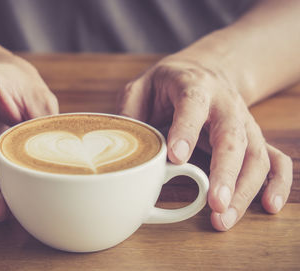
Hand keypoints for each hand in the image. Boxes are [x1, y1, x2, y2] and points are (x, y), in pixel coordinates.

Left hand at [117, 55, 291, 230]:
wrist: (205, 72)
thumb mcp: (142, 87)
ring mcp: (243, 122)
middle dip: (225, 172)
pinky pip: (275, 159)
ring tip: (224, 218)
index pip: (193, 105)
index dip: (186, 130)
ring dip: (244, 188)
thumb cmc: (169, 84)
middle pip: (232, 137)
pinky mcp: (253, 138)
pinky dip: (276, 183)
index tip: (176, 158)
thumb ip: (130, 112)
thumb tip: (124, 146)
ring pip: (255, 154)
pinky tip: (268, 205)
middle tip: (214, 203)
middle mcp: (225, 105)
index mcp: (193, 86)